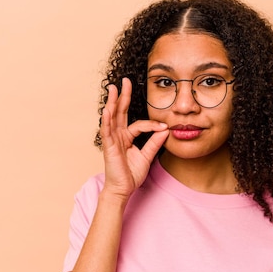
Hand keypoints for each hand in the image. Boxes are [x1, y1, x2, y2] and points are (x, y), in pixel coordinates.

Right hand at [99, 78, 168, 197]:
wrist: (123, 189)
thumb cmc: (131, 175)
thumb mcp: (147, 156)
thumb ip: (154, 143)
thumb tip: (165, 131)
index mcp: (127, 138)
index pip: (140, 124)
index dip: (153, 124)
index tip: (165, 127)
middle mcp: (118, 136)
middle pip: (120, 112)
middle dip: (122, 96)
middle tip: (125, 81)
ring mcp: (112, 140)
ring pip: (112, 118)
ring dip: (112, 102)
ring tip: (113, 88)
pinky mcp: (108, 147)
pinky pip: (107, 131)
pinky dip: (107, 120)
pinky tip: (107, 109)